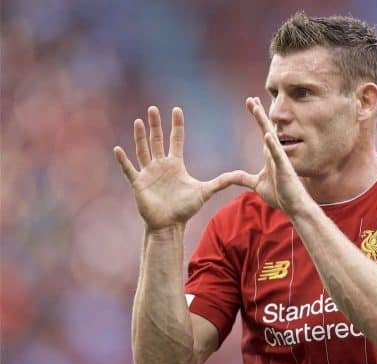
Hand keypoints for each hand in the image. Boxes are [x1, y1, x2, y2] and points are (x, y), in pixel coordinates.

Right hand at [114, 106, 240, 229]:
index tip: (177, 109)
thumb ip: (221, 182)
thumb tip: (241, 176)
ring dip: (140, 136)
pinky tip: (118, 149)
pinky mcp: (138, 183)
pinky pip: (129, 169)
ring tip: (139, 121)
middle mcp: (161, 165)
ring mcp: (148, 173)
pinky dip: (124, 160)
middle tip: (153, 108)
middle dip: (156, 124)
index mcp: (175, 164)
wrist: (169, 225)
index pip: (176, 139)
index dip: (177, 125)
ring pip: (143, 150)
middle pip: (157, 140)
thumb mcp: (205, 192)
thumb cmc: (185, 209)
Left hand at [232, 97, 309, 214]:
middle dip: (259, 114)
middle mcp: (276, 154)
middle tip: (251, 99)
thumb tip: (231, 176)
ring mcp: (281, 160)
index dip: (257, 117)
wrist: (293, 207)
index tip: (251, 103)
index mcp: (270, 155)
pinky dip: (273, 145)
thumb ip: (244, 178)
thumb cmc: (280, 195)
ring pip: (271, 137)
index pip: (263, 131)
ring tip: (257, 109)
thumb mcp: (257, 185)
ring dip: (264, 123)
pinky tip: (268, 135)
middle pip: (266, 129)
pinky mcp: (285, 169)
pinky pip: (278, 155)